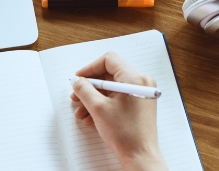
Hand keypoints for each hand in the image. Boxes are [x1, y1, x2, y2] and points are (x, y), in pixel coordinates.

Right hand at [70, 52, 167, 170]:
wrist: (140, 157)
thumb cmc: (126, 135)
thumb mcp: (97, 107)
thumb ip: (84, 89)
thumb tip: (78, 81)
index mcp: (134, 78)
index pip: (108, 61)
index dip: (90, 68)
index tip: (79, 78)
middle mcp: (141, 83)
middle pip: (109, 75)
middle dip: (90, 87)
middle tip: (77, 95)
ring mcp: (140, 94)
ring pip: (111, 88)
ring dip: (94, 98)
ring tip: (82, 111)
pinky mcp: (138, 104)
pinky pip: (117, 98)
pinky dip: (103, 105)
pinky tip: (91, 117)